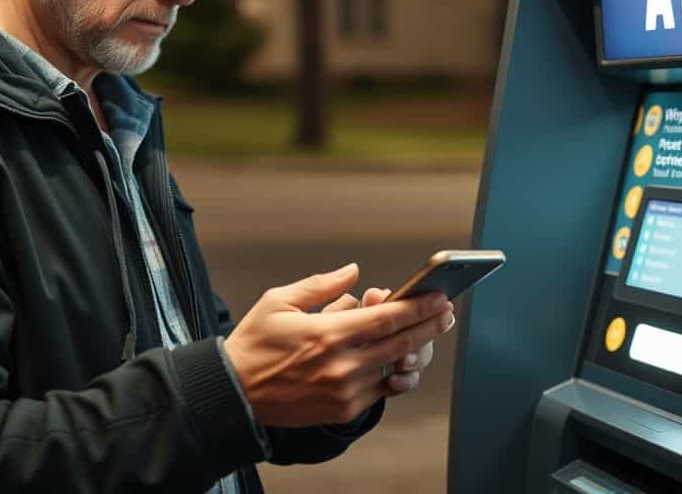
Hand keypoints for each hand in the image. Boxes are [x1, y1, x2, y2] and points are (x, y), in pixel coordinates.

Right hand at [224, 263, 453, 427]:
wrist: (235, 393)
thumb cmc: (254, 344)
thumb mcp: (279, 301)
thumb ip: (321, 286)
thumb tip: (353, 272)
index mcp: (327, 333)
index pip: (386, 318)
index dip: (418, 306)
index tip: (438, 295)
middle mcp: (341, 364)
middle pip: (401, 343)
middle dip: (429, 325)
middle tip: (446, 312)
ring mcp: (344, 390)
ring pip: (394, 367)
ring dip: (415, 350)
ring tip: (426, 334)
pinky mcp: (343, 409)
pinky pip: (380, 390)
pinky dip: (393, 373)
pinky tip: (402, 361)